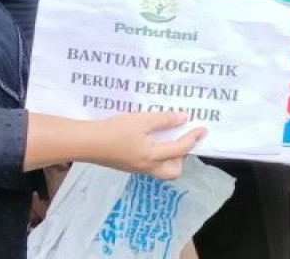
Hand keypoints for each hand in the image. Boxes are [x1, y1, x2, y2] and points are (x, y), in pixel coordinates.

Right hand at [87, 112, 205, 180]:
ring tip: (168, 136)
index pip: (180, 149)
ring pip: (161, 169)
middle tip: (182, 138)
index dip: (193, 138)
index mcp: (152, 157)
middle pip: (173, 171)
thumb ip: (164, 120)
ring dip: (169, 155)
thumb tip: (183, 118)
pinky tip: (151, 138)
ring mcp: (136, 168)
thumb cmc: (114, 131)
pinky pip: (150, 163)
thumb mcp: (141, 120)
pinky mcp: (128, 164)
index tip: (203, 129)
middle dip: (182, 156)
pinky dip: (157, 153)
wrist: (86, 142)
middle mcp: (147, 167)